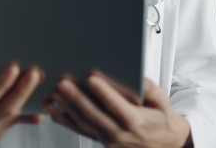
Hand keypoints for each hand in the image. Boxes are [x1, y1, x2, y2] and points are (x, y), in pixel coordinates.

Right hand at [0, 63, 43, 147]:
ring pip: (16, 114)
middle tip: (35, 72)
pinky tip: (44, 102)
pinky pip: (20, 120)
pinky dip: (33, 111)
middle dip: (22, 90)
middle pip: (6, 108)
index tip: (14, 68)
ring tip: (42, 78)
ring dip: (31, 97)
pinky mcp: (2, 130)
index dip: (1, 84)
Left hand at [44, 75, 191, 147]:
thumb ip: (149, 87)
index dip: (103, 92)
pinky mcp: (101, 140)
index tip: (92, 79)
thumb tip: (136, 75)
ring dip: (67, 108)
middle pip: (95, 115)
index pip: (117, 106)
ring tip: (55, 92)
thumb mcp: (162, 100)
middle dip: (77, 98)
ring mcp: (109, 139)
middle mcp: (120, 133)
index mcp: (136, 121)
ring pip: (84, 123)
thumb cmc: (160, 119)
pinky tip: (52, 109)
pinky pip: (79, 130)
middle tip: (64, 83)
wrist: (163, 143)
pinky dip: (64, 120)